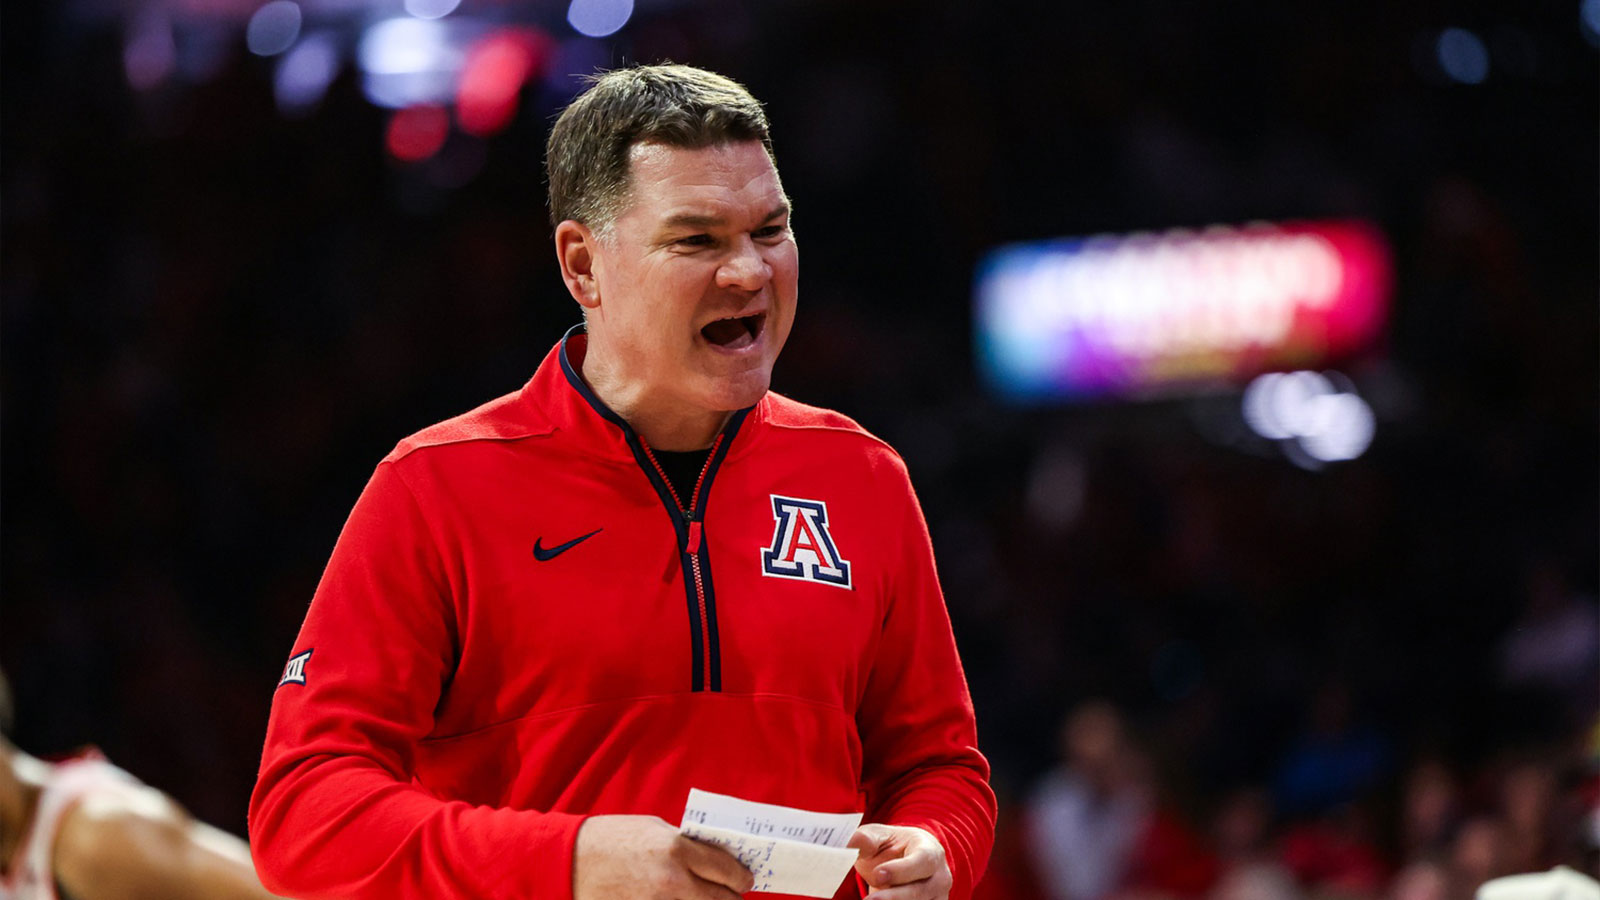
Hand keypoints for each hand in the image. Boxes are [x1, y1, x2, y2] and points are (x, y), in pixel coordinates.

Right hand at [573, 815, 754, 899]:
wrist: (570, 861)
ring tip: (708, 897)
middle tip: (732, 893)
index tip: (745, 879)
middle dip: (731, 897)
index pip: (727, 870)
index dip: (741, 877)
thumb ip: (686, 844)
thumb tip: (715, 857)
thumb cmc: (612, 839)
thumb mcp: (655, 829)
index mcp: (677, 849)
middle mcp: (672, 880)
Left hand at [846, 824, 950, 899]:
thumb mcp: (878, 837)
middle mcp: (939, 877)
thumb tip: (851, 845)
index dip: (901, 870)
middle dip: (894, 897)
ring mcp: (937, 898)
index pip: (922, 860)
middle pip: (920, 891)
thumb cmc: (892, 847)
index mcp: (929, 850)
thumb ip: (866, 840)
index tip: (878, 874)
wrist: (904, 862)